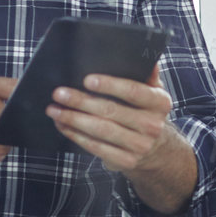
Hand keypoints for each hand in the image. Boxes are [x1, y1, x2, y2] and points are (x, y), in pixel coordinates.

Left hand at [46, 64, 178, 173]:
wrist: (155, 150)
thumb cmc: (146, 113)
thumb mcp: (152, 93)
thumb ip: (147, 74)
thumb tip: (142, 55)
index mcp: (160, 103)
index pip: (134, 91)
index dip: (110, 85)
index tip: (87, 80)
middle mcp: (152, 125)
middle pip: (112, 111)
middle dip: (81, 101)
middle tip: (59, 94)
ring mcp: (140, 145)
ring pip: (101, 130)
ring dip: (74, 119)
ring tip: (54, 109)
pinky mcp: (126, 161)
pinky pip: (96, 147)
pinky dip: (76, 135)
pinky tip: (63, 125)